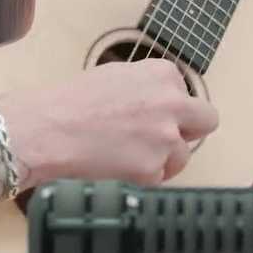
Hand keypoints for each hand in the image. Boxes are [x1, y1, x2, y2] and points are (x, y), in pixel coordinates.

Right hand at [0, 59, 218, 187]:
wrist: (47, 129)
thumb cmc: (70, 101)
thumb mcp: (114, 75)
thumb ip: (146, 85)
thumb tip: (160, 100)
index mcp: (161, 73)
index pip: (186, 91)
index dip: (169, 106)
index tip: (153, 113)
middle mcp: (171, 102)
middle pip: (205, 120)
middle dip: (187, 129)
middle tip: (163, 138)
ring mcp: (165, 138)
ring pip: (181, 155)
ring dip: (161, 158)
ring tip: (125, 154)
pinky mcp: (153, 169)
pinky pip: (157, 178)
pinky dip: (140, 177)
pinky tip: (115, 166)